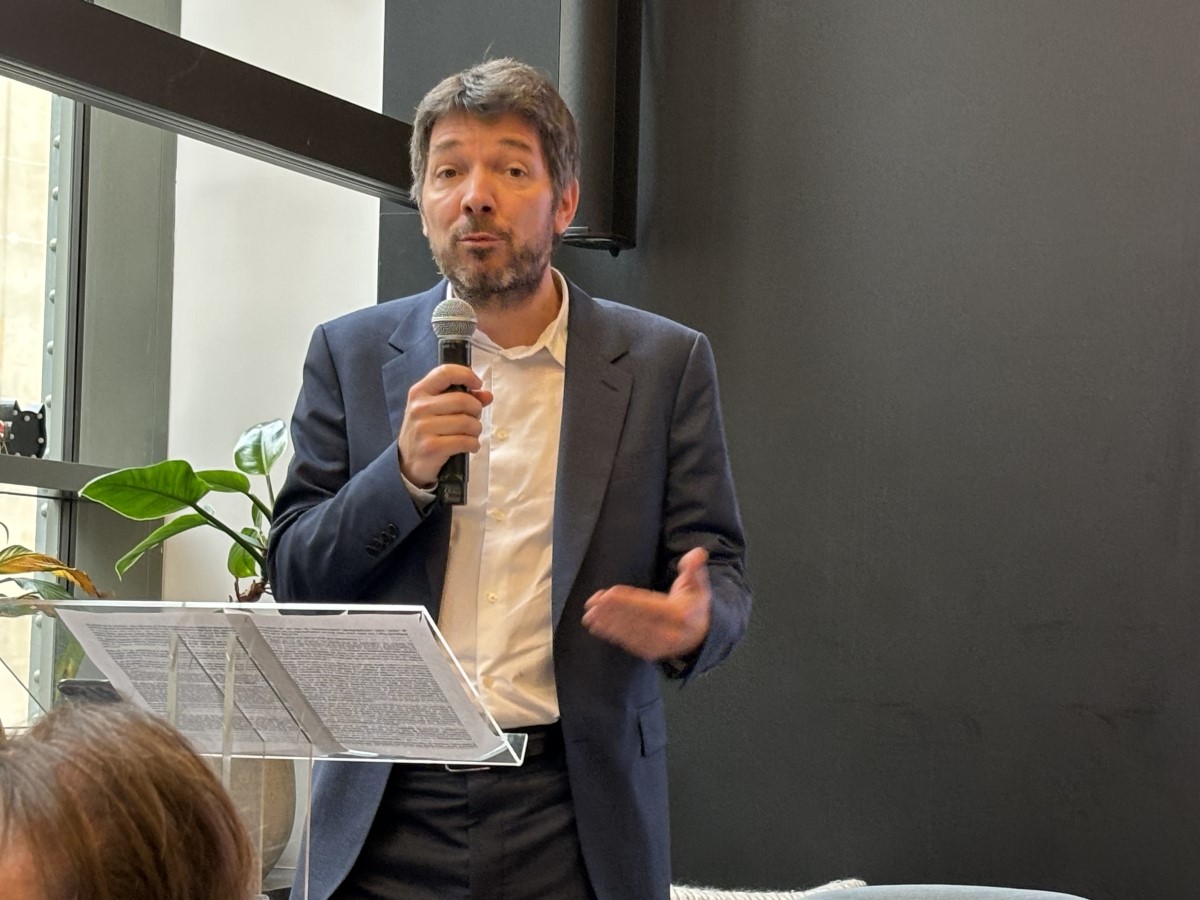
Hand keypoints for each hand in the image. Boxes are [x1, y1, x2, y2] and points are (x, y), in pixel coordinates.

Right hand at [396, 364, 492, 487]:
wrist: (408, 462)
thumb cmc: (426, 430)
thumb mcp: (436, 410)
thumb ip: (461, 398)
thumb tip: (487, 395)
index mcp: (419, 392)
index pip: (445, 373)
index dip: (466, 375)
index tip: (477, 384)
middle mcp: (419, 407)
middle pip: (462, 400)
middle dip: (476, 410)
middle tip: (474, 418)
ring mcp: (423, 428)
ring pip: (467, 422)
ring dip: (476, 430)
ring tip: (471, 434)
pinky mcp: (431, 447)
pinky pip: (465, 441)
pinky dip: (473, 444)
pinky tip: (469, 446)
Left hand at [581, 547, 711, 660]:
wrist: (701, 636)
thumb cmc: (694, 605)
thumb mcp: (698, 585)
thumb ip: (695, 568)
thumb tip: (697, 553)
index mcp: (680, 614)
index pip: (649, 606)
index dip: (627, 600)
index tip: (608, 594)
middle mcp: (669, 633)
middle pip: (635, 620)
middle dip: (611, 612)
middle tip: (591, 604)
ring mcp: (659, 645)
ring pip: (629, 633)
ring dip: (607, 624)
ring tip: (589, 615)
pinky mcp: (650, 652)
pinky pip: (629, 642)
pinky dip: (612, 634)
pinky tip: (598, 627)